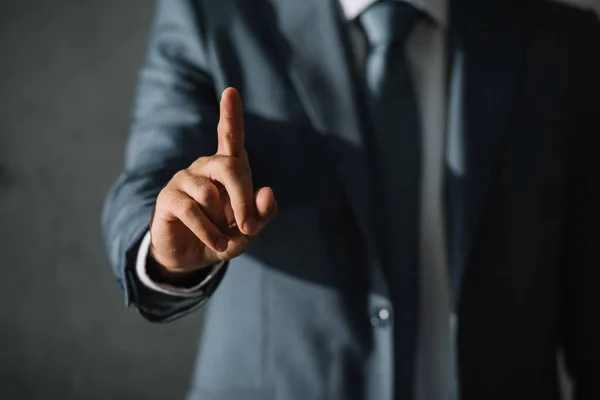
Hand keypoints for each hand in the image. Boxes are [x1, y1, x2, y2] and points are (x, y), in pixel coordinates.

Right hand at [149, 87, 277, 272]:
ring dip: (221, 223)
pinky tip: (215, 243)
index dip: (230, 115)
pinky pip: (192, 211)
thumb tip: (266, 192)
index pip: (229, 136)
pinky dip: (209, 232)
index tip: (231, 92)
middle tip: (249, 227)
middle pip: (229, 166)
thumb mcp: (250, 228)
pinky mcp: (168, 197)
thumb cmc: (225, 234)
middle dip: (243, 199)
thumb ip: (263, 213)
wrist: (192, 257)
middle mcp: (205, 167)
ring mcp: (184, 179)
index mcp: (228, 167)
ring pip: (210, 194)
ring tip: (221, 237)